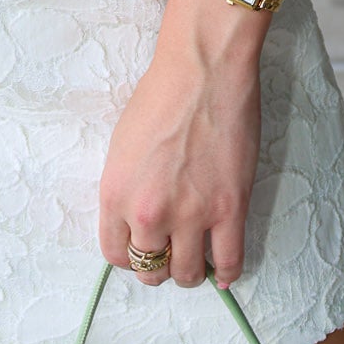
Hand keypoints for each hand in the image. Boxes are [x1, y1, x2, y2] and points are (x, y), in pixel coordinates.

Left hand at [97, 24, 262, 291]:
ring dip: (189, 272)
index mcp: (116, 194)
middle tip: (169, 252)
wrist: (203, 69)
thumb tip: (137, 217)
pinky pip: (228, 263)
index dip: (130, 256)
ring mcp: (190, 216)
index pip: (115, 254)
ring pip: (187, 274)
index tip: (141, 249)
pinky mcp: (229, 210)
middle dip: (158, 264)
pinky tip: (222, 269)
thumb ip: (126, 187)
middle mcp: (148, 213)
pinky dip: (225, 273)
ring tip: (194, 259)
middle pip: (150, 269)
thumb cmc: (161, 93)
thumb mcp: (122, 144)